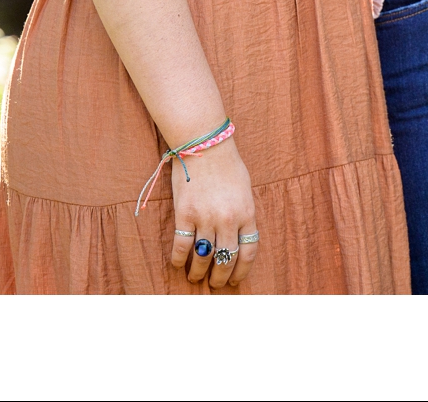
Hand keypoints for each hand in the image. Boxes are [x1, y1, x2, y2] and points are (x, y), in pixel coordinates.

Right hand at [169, 134, 259, 289]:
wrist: (204, 143)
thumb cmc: (227, 164)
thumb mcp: (245, 190)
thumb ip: (244, 214)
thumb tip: (239, 239)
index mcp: (247, 213)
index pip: (248, 252)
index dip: (241, 270)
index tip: (235, 280)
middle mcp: (228, 219)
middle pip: (226, 259)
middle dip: (220, 277)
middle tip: (215, 284)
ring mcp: (206, 217)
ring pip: (203, 256)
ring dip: (199, 272)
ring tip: (195, 278)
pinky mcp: (184, 214)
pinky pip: (181, 245)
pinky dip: (178, 259)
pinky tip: (178, 264)